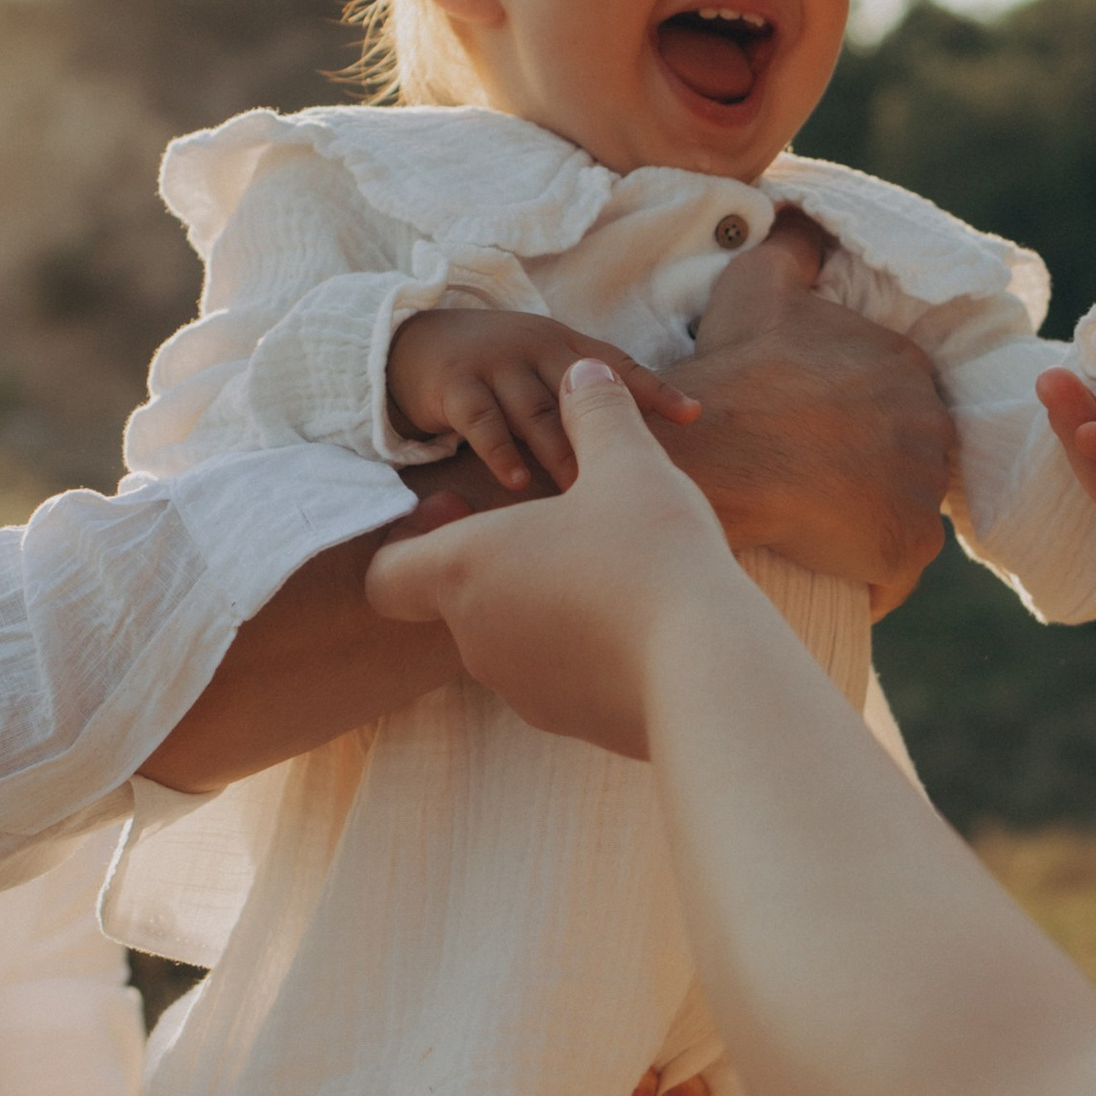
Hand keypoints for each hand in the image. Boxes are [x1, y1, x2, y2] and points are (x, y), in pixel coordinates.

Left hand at [369, 355, 739, 756]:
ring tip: (610, 569)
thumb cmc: (651, 556)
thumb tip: (586, 373)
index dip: (413, 537)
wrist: (709, 670)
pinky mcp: (571, 722)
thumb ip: (597, 413)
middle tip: (555, 524)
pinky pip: (560, 676)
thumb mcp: (628, 464)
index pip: (386, 572)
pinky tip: (641, 622)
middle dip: (497, 560)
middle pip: (456, 598)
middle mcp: (476, 638)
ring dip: (543, 602)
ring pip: (511, 637)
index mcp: (465, 571)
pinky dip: (582, 647)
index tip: (464, 504)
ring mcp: (522, 689)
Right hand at [388, 305, 699, 492]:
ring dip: (560, 452)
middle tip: (634, 482)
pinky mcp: (455, 385)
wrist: (412, 346)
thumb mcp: (543, 376)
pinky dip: (502, 452)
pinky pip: (483, 421)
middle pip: (579, 393)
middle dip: (606, 437)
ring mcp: (494, 363)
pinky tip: (519, 483)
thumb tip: (645, 455)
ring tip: (582, 492)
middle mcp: (534, 346)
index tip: (693, 415)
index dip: (655, 389)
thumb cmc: (497, 375)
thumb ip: (584, 406)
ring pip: (536, 410)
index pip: (618, 365)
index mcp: (564, 345)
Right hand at [681, 228, 951, 612]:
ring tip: (817, 529)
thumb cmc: (735, 371)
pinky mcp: (906, 546)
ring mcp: (923, 488)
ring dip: (871, 523)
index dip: (854, 422)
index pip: (895, 402)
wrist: (714, 452)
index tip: (812, 437)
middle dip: (871, 474)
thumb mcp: (760, 284)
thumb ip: (794, 244)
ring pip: (903, 513)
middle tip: (812, 486)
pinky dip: (868, 577)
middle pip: (907, 459)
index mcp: (906, 365)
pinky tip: (828, 570)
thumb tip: (804, 215)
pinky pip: (894, 572)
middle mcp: (931, 423)